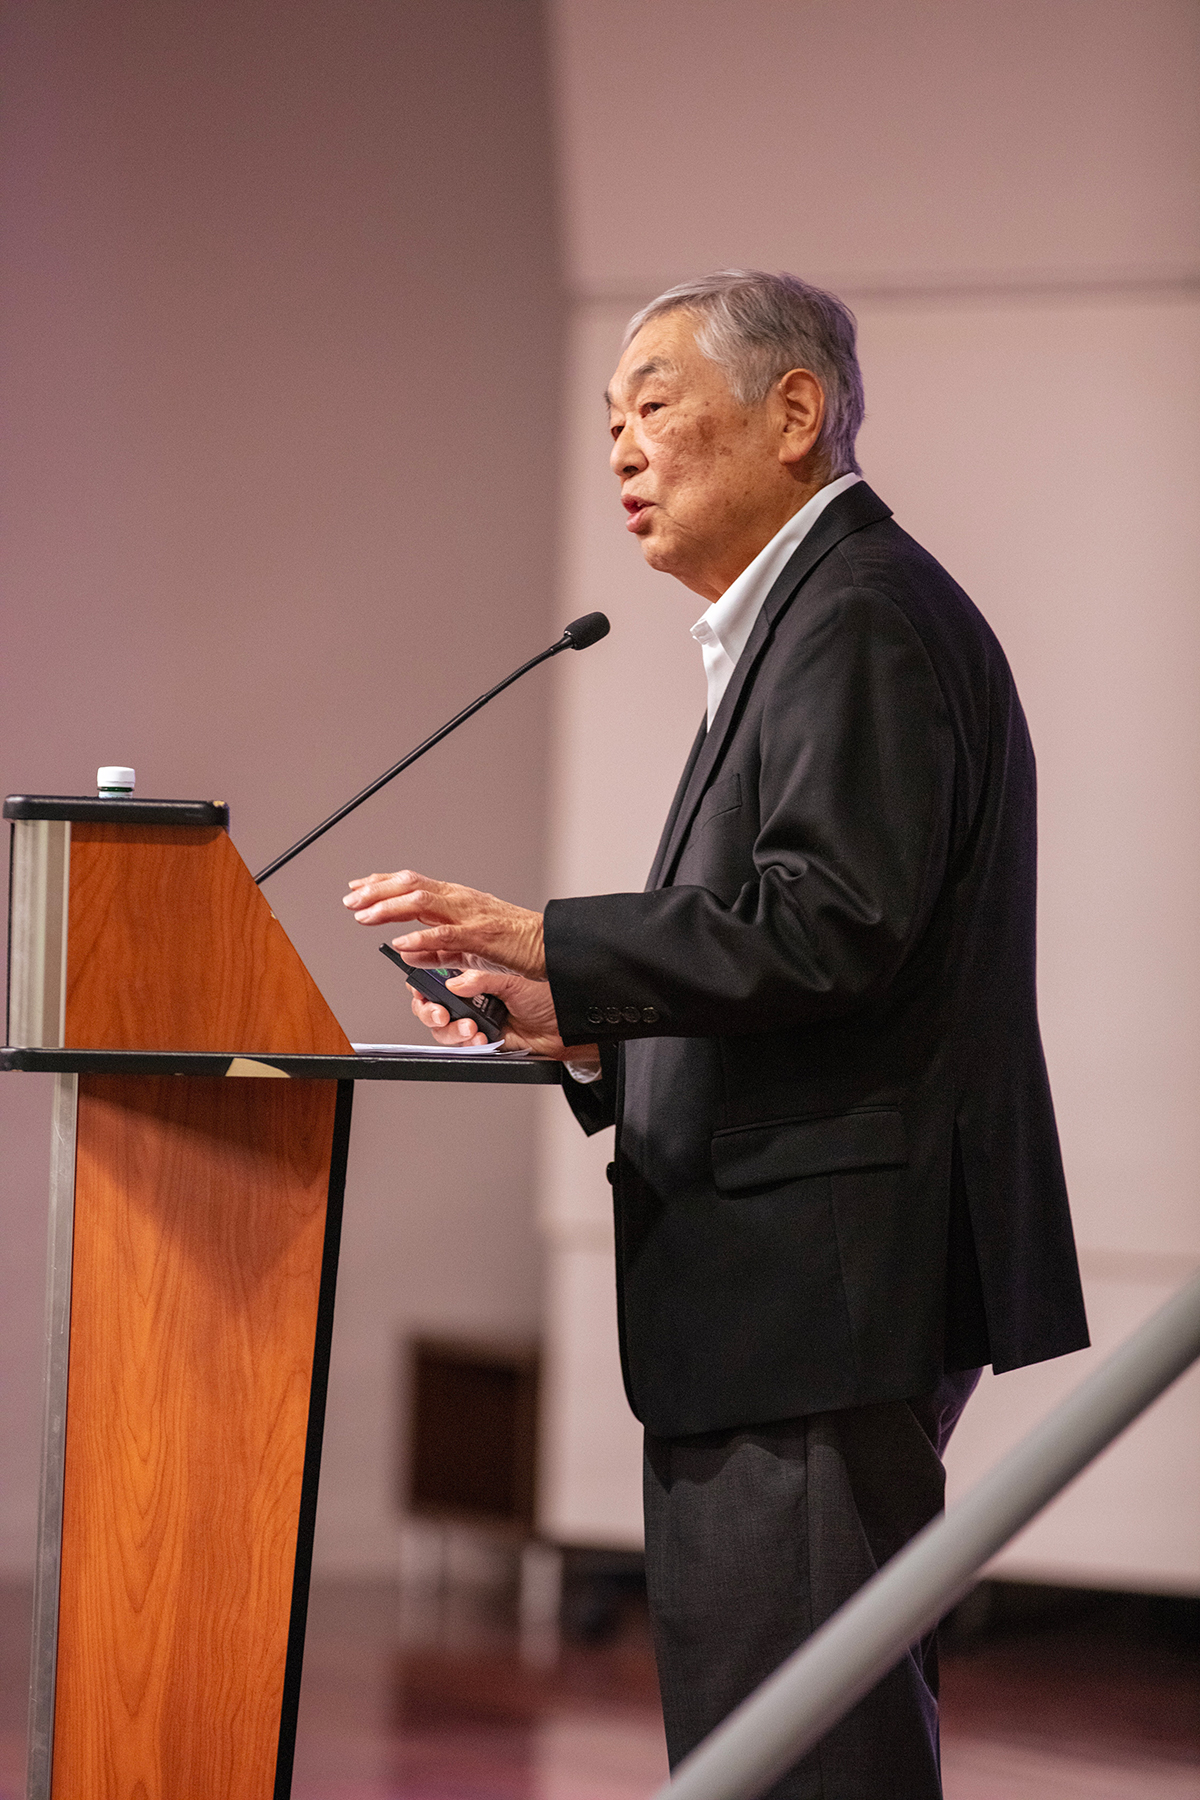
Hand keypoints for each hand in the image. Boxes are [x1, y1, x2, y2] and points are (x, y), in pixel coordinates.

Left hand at [343, 869, 545, 977]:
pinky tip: (401, 943)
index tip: (356, 889)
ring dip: (389, 908)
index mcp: (456, 899)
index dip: (381, 884)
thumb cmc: (514, 944)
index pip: (412, 883)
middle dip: (376, 891)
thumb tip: (406, 952)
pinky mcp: (481, 936)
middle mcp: (459, 900)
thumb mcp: (466, 949)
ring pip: (422, 902)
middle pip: (410, 885)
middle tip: (351, 901)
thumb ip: (436, 951)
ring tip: (365, 916)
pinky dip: (421, 938)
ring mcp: (470, 916)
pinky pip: (446, 935)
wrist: (550, 946)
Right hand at [408, 967, 596, 1062]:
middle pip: (431, 1006)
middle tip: (441, 1013)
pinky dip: (466, 1044)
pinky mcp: (481, 1040)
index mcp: (475, 976)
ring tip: (470, 1028)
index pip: (437, 979)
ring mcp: (474, 1020)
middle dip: (429, 1011)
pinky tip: (479, 1038)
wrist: (565, 1027)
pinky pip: (460, 1046)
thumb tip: (454, 984)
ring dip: (450, 1030)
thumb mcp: (513, 981)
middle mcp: (470, 998)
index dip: (423, 986)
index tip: (422, 991)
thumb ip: (482, 981)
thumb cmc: (547, 997)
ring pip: (442, 1029)